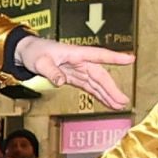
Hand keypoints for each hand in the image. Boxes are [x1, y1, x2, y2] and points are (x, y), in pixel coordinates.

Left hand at [17, 37, 133, 109]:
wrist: (27, 52)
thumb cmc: (34, 52)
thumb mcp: (40, 62)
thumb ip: (51, 71)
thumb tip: (61, 82)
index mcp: (75, 54)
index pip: (99, 55)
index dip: (114, 58)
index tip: (130, 59)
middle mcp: (80, 61)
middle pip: (100, 75)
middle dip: (112, 88)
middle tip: (123, 101)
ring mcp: (79, 70)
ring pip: (97, 83)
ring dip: (108, 94)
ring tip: (120, 105)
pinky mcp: (75, 77)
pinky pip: (90, 87)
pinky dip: (99, 95)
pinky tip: (108, 103)